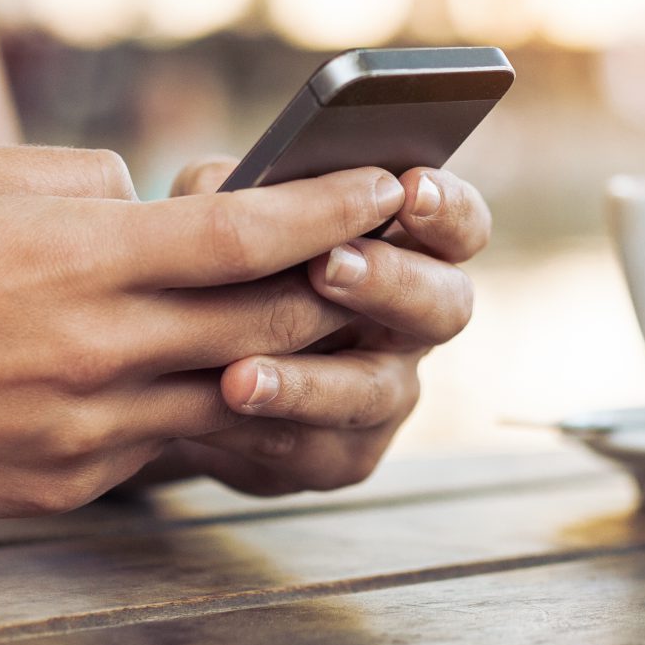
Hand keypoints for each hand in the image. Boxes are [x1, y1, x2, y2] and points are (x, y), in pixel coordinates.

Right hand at [0, 146, 407, 521]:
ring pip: (234, 393)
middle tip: (392, 257)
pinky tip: (230, 381)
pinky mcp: (68, 483)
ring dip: (293, 360)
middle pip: (269, 322)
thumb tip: (163, 200)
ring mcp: (87, 426)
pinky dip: (206, 407)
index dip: (333, 210)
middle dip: (343, 288)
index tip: (389, 184)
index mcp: (82, 257)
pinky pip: (167, 443)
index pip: (248, 235)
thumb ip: (91, 181)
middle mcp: (98, 347)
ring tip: (335, 324)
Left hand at [128, 158, 488, 496]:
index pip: (462, 227)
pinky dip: (260, 425)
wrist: (183, 368)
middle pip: (446, 307)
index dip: (446, 209)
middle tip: (329, 265)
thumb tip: (234, 187)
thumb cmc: (225, 268)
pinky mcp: (339, 457)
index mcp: (410, 251)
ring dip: (308, 380)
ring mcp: (385, 396)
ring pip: (371, 391)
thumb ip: (238, 190)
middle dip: (390, 282)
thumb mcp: (223, 210)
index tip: (409, 188)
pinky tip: (217, 407)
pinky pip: (311, 448)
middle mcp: (413, 326)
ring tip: (242, 374)